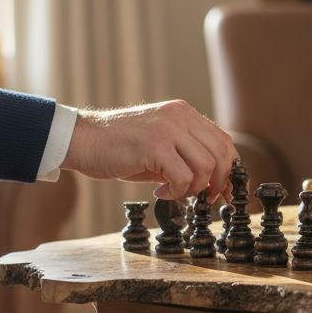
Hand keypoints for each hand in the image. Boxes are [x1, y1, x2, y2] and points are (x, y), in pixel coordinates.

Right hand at [60, 100, 237, 199]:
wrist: (82, 140)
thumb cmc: (119, 148)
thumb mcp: (160, 146)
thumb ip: (186, 157)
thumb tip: (214, 184)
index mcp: (184, 113)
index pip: (223, 141)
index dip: (230, 169)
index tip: (226, 191)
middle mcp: (180, 116)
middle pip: (221, 154)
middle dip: (219, 183)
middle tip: (206, 199)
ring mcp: (168, 128)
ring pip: (206, 167)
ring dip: (194, 189)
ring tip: (175, 193)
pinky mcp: (154, 145)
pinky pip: (183, 177)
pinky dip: (177, 192)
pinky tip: (160, 193)